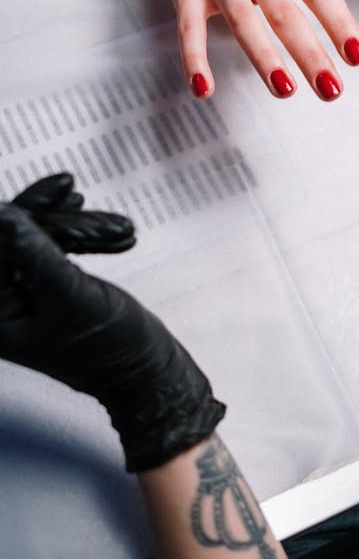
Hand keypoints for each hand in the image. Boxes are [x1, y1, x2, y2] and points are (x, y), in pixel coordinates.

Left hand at [0, 175, 224, 471]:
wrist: (145, 372)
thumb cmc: (109, 350)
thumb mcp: (70, 296)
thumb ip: (35, 253)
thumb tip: (5, 216)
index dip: (27, 209)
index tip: (60, 186)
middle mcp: (2, 305)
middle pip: (16, 236)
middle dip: (58, 219)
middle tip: (84, 201)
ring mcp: (24, 296)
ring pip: (41, 237)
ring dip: (80, 228)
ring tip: (116, 230)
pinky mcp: (46, 289)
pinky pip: (57, 249)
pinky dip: (85, 239)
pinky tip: (110, 234)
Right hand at [154, 0, 358, 100]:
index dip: (340, 23)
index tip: (358, 54)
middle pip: (284, 13)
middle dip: (309, 53)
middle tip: (331, 88)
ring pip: (242, 22)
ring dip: (264, 59)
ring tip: (286, 90)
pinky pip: (189, 29)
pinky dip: (194, 59)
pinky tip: (204, 89)